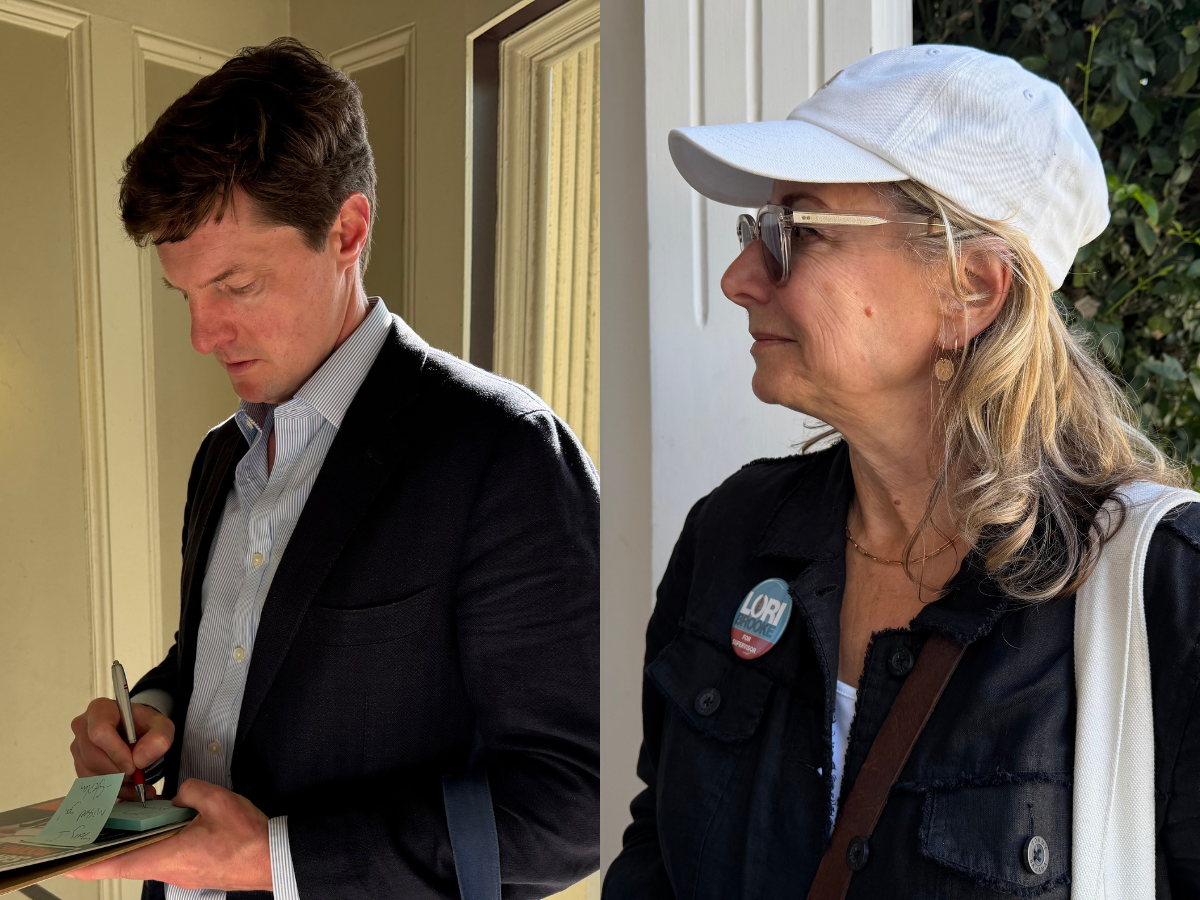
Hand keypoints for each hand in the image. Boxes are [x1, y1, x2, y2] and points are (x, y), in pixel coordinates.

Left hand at [65, 779, 271, 890]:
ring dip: (138, 839)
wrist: (273, 857)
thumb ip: (190, 791)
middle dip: (112, 842)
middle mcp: (169, 869)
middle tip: (95, 826)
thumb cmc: (248, 839)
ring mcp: (180, 872)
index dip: (88, 864)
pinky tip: (167, 823)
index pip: (117, 863)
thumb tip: (179, 795)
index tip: (64, 863)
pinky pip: (165, 855)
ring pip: (148, 855)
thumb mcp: (218, 802)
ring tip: (132, 818)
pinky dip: (158, 840)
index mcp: (169, 855)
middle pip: (129, 857)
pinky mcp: (191, 870)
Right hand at [70, 698, 172, 801]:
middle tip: (137, 772)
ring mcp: (78, 748)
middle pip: (93, 757)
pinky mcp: (79, 765)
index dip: (117, 752)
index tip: (134, 765)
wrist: (138, 733)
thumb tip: (140, 759)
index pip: (100, 732)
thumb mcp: (161, 725)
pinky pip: (90, 784)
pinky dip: (113, 791)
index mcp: (100, 709)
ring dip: (116, 782)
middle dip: (118, 770)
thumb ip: (159, 737)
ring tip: (136, 778)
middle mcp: (83, 727)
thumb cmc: (145, 725)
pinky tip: (130, 788)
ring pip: (90, 773)